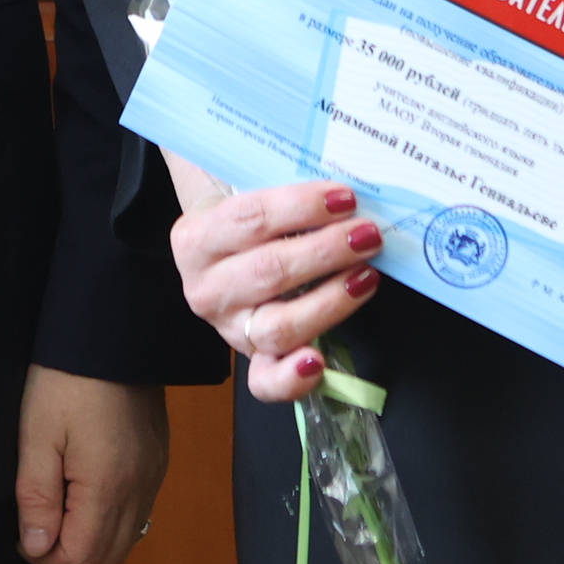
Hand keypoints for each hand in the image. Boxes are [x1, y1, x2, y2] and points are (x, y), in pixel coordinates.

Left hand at [14, 367, 169, 563]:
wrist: (112, 332)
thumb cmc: (65, 381)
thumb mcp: (36, 437)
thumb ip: (36, 498)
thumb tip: (37, 547)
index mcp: (107, 487)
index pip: (80, 556)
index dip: (44, 557)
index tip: (22, 534)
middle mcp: (139, 489)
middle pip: (107, 557)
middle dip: (69, 554)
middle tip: (39, 525)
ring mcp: (155, 475)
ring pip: (128, 539)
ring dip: (93, 539)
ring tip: (61, 509)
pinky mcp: (159, 460)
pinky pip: (140, 512)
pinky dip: (114, 519)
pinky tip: (88, 493)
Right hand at [172, 180, 384, 402]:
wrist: (220, 253)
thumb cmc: (246, 217)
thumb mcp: (245, 190)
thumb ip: (278, 181)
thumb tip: (341, 184)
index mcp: (196, 238)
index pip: (251, 217)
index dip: (302, 207)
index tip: (344, 197)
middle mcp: (206, 287)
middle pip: (270, 271)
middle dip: (327, 251)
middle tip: (367, 234)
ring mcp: (228, 328)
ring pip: (279, 324)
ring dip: (330, 301)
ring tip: (365, 275)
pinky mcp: (250, 357)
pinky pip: (266, 381)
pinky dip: (293, 376)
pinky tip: (318, 361)